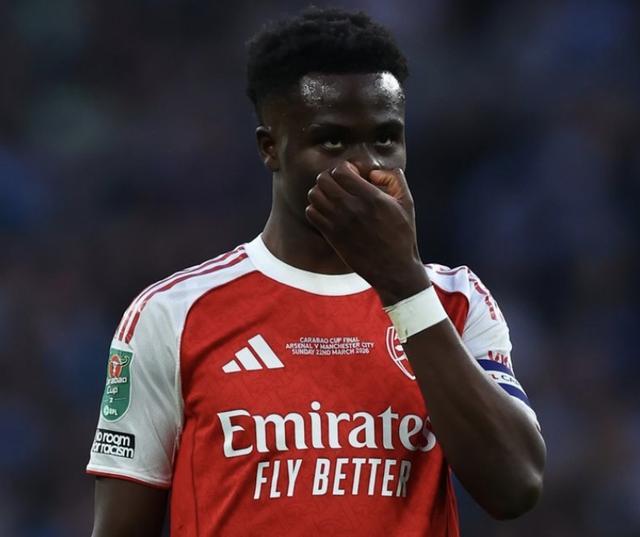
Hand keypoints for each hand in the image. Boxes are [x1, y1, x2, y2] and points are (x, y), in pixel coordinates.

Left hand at [305, 161, 429, 304]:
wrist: (393, 268)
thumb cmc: (401, 235)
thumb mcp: (407, 203)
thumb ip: (394, 179)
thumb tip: (372, 172)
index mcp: (371, 198)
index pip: (341, 170)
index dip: (345, 168)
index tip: (353, 175)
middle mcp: (352, 208)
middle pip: (323, 179)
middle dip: (330, 176)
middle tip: (340, 184)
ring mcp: (338, 223)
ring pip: (314, 194)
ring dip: (321, 191)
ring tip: (332, 197)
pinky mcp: (331, 236)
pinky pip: (311, 212)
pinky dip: (316, 208)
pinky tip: (329, 212)